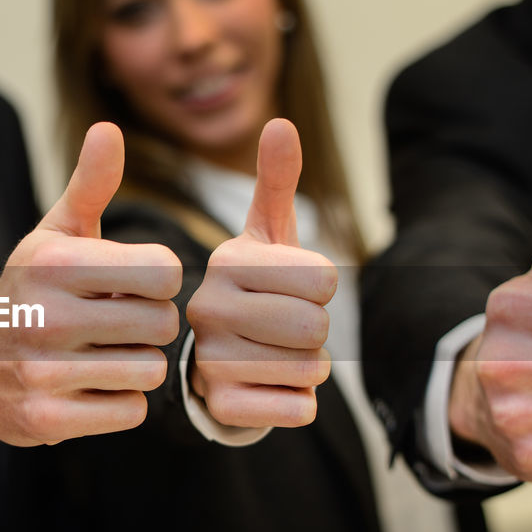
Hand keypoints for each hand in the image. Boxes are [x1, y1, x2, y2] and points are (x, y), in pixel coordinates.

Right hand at [0, 122, 181, 445]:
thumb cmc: (27, 291)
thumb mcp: (51, 235)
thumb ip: (89, 185)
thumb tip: (109, 130)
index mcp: (55, 264)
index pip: (164, 272)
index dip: (158, 280)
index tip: (134, 284)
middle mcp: (46, 317)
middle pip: (161, 325)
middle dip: (150, 324)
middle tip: (122, 323)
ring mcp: (44, 373)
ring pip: (149, 370)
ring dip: (137, 364)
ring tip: (107, 353)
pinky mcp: (47, 420)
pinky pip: (130, 411)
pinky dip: (121, 401)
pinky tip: (94, 385)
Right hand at [185, 118, 335, 427]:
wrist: (208, 366)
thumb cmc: (247, 294)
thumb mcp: (260, 239)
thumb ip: (275, 184)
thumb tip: (281, 123)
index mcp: (225, 263)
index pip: (324, 278)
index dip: (322, 289)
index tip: (287, 291)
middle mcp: (207, 309)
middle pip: (317, 326)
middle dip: (316, 332)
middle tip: (283, 330)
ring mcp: (208, 361)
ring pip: (310, 369)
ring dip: (308, 368)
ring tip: (274, 356)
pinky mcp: (219, 406)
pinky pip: (298, 408)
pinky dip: (297, 402)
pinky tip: (268, 389)